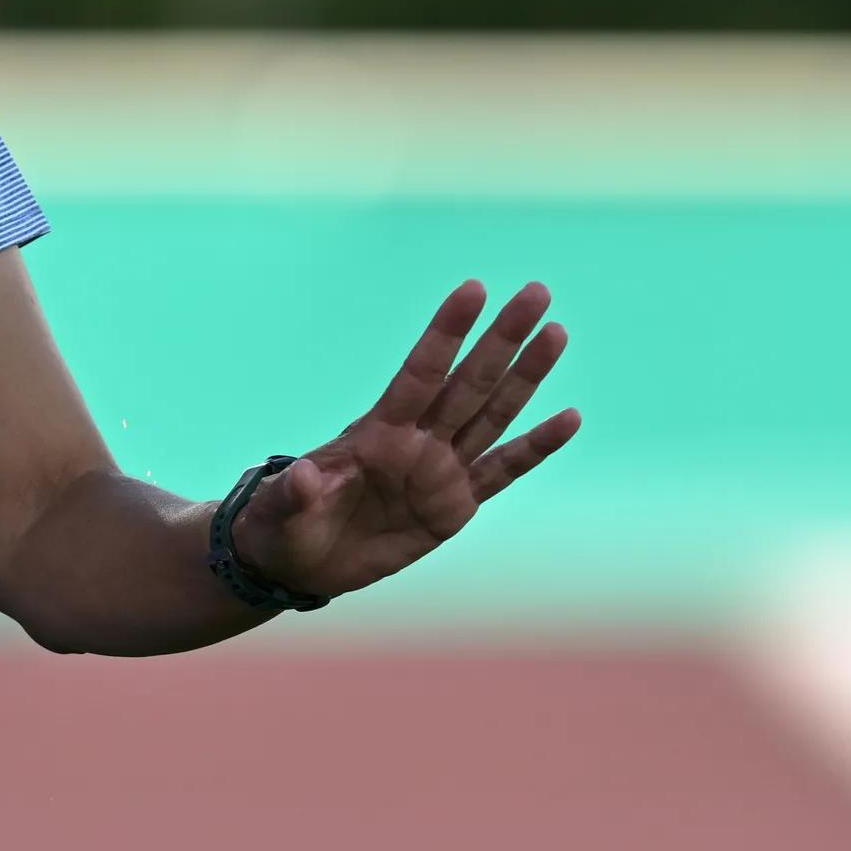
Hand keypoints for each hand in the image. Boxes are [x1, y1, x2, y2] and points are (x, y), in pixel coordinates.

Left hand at [232, 277, 579, 602]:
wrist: (298, 561)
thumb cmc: (282, 524)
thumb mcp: (280, 510)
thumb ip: (296, 493)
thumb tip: (304, 477)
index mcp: (377, 431)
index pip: (420, 372)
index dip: (446, 333)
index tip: (473, 289)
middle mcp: (416, 440)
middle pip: (469, 381)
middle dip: (502, 338)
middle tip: (537, 291)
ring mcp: (440, 470)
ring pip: (493, 414)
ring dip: (526, 376)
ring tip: (557, 332)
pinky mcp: (455, 505)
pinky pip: (503, 470)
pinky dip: (536, 447)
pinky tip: (569, 418)